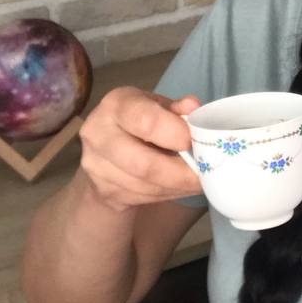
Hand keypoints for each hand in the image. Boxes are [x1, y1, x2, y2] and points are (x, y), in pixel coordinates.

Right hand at [78, 87, 203, 211]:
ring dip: (178, 186)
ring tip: (198, 179)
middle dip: (181, 172)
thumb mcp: (157, 106)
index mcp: (116, 105)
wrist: (105, 151)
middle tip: (204, 171)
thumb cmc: (139, 121)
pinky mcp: (103, 190)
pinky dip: (169, 193)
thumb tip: (194, 107)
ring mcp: (97, 165)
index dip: (175, 133)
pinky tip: (180, 186)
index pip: (145, 121)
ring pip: (146, 186)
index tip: (194, 141)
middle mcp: (98, 133)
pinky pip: (143, 197)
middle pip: (144, 164)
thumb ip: (176, 108)